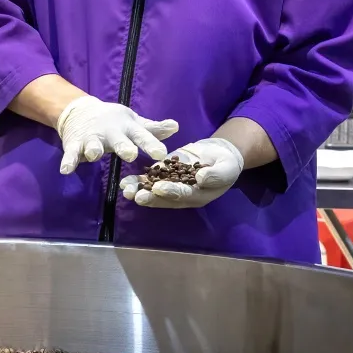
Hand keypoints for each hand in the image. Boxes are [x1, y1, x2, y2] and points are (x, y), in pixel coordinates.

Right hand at [54, 96, 178, 175]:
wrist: (80, 111)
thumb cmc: (114, 121)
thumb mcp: (134, 122)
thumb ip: (153, 129)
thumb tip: (176, 126)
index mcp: (127, 128)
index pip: (142, 135)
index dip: (151, 144)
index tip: (161, 154)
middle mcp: (110, 133)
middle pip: (118, 140)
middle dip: (124, 146)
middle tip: (130, 154)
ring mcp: (91, 139)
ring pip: (93, 145)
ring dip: (93, 149)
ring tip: (94, 155)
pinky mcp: (75, 145)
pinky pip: (72, 154)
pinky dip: (69, 161)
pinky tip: (66, 170)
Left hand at [119, 137, 243, 207]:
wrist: (219, 155)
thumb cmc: (226, 164)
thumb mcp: (226, 168)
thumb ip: (215, 175)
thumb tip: (200, 178)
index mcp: (198, 196)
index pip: (183, 195)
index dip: (171, 192)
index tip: (159, 188)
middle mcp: (182, 195)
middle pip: (164, 197)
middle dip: (149, 196)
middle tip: (135, 195)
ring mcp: (172, 185)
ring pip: (153, 190)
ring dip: (139, 190)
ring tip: (126, 189)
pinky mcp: (165, 174)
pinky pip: (150, 179)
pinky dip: (139, 180)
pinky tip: (126, 181)